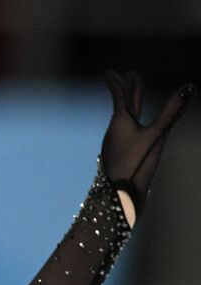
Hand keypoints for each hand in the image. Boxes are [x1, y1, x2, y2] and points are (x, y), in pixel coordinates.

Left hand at [101, 69, 194, 215]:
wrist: (119, 199)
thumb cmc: (135, 166)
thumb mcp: (157, 136)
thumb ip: (173, 112)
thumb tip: (190, 87)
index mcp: (121, 123)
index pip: (120, 96)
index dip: (116, 82)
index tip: (107, 71)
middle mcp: (116, 131)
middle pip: (123, 105)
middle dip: (127, 89)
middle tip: (127, 75)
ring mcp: (117, 145)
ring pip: (125, 119)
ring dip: (129, 105)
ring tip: (131, 98)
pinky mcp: (121, 157)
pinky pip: (127, 134)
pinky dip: (131, 124)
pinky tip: (133, 134)